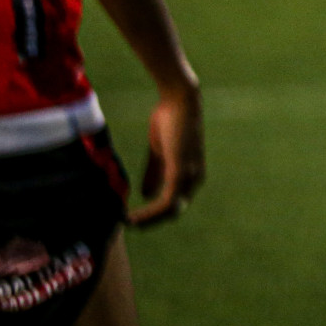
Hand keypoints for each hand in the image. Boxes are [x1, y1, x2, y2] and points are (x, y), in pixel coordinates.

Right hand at [131, 79, 203, 226]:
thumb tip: (146, 195)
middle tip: (129, 224)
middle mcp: (195, 178)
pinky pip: (168, 201)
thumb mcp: (159, 153)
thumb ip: (154, 173)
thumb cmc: (169, 121)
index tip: (134, 218)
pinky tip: (134, 215)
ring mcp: (190, 175)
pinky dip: (151, 212)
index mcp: (191, 174)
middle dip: (152, 220)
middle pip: (175, 211)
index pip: (176, 204)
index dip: (155, 214)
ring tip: (129, 222)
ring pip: (171, 210)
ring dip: (149, 219)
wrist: (178, 100)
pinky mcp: (182, 170)